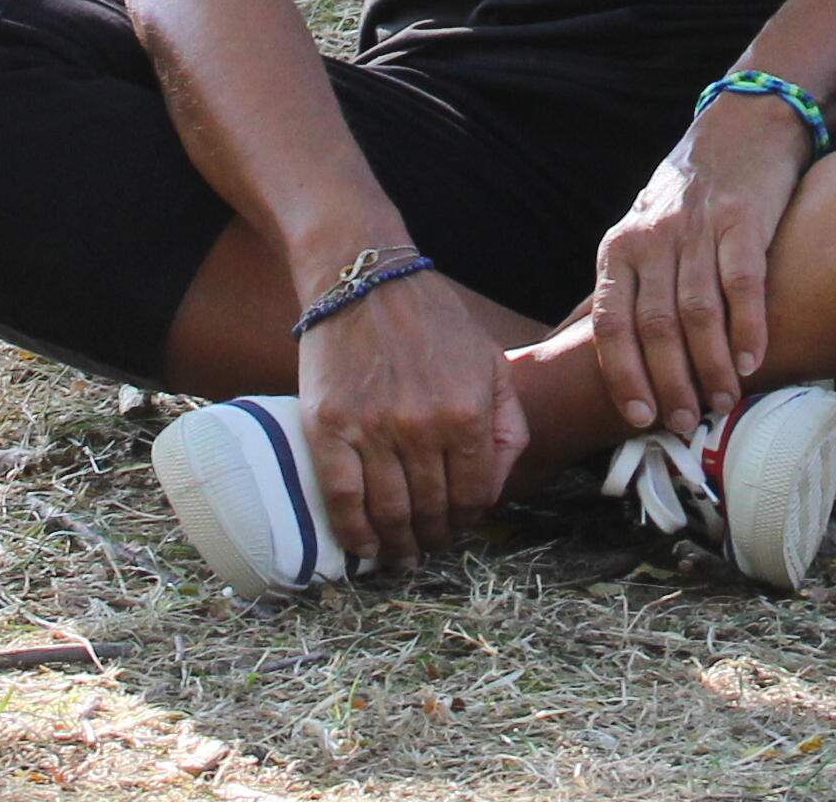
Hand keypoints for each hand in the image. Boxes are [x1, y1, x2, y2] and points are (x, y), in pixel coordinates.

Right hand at [291, 259, 524, 567]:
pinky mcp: (328, 426)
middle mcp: (422, 426)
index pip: (473, 495)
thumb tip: (494, 492)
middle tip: (427, 548)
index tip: (457, 528)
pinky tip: (363, 548)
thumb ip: (507, 427)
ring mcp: (372, 428)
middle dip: (434, 538)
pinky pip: (341, 498)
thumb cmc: (433, 322)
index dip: (466, 521)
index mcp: (468, 412)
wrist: (363, 279)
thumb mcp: (491, 363)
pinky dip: (353, 533)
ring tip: (399, 556)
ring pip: (389, 512)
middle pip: (432, 510)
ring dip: (397, 545)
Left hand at [590, 97, 806, 437]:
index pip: (611, 322)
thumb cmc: (685, 197)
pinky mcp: (742, 216)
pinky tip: (753, 361)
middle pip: (655, 325)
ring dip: (711, 366)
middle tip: (688, 422)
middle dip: (670, 382)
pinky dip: (747, 328)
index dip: (623, 374)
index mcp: (619, 249)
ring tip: (723, 402)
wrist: (740, 127)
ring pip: (698, 311)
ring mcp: (697, 226)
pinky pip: (742, 282)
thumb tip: (571, 344)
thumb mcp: (638, 235)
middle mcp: (651, 238)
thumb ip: (618, 289)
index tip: (639, 416)